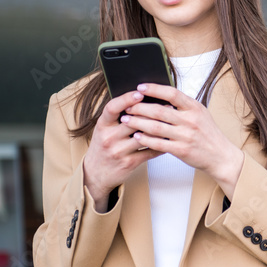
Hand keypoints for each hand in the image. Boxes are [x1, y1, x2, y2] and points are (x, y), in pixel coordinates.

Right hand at [82, 89, 164, 212]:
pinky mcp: (129, 163)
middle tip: (167, 105)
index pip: (112, 108)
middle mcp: (109, 138)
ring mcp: (119, 151)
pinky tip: (168, 139)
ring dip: (160, 129)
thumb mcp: (104, 129)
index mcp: (102, 125)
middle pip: (133, 121)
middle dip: (152, 113)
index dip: (126, 99)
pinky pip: (149, 152)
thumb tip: (141, 100)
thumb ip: (118, 116)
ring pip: (144, 137)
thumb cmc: (103, 146)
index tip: (139, 93)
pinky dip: (161, 145)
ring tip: (171, 122)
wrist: (95, 174)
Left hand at [120, 82, 244, 198]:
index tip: (140, 87)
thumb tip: (161, 97)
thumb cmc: (209, 134)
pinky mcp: (182, 150)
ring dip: (138, 123)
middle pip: (159, 111)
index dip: (154, 89)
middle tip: (127, 106)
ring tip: (126, 120)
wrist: (221, 156)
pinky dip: (146, 139)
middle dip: (140, 107)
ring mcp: (186, 136)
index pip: (172, 93)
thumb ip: (183, 106)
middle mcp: (190, 120)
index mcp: (195, 108)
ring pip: (156, 127)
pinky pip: (159, 143)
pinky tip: (137, 136)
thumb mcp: (201, 114)